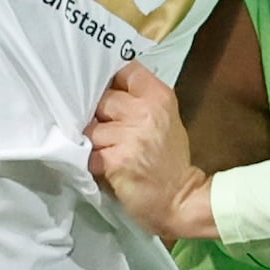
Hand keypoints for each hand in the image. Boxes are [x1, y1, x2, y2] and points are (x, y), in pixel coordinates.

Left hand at [88, 62, 213, 241]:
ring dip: (94, 141)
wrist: (180, 198)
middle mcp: (145, 111)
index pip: (125, 70)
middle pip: (103, 98)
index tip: (108, 91)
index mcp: (159, 96)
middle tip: (110, 132)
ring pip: (91, 127)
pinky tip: (104, 166)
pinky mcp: (115, 159)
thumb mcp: (164, 119)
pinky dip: (91, 160)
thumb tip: (105, 89)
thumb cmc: (170, 159)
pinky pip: (88, 152)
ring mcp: (130, 135)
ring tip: (109, 151)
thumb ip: (139, 100)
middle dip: (100, 115)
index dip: (111, 80)